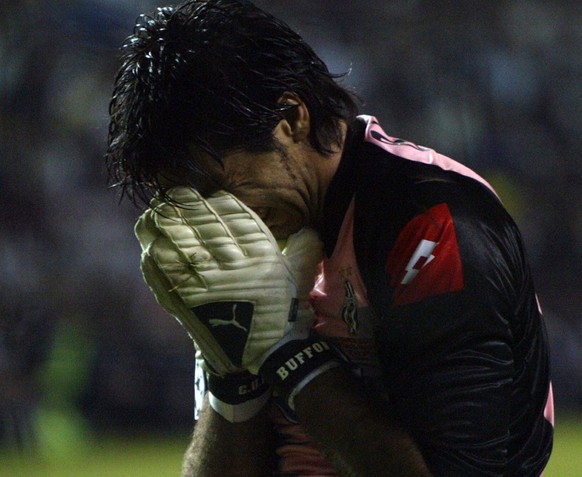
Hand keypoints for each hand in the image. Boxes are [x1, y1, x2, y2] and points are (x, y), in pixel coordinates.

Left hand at [135, 188, 339, 408]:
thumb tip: (310, 228)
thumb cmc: (283, 312)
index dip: (213, 202)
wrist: (264, 356)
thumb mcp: (300, 279)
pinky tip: (149, 247)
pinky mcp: (187, 305)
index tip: (204, 194)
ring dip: (160, 228)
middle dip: (182, 206)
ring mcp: (206, 287)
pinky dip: (153, 259)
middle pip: (199, 227)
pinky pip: (164, 275)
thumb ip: (305, 250)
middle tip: (171, 195)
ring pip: (176, 247)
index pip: (232, 217)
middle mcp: (232, 269)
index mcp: (261, 258)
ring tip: (153, 215)